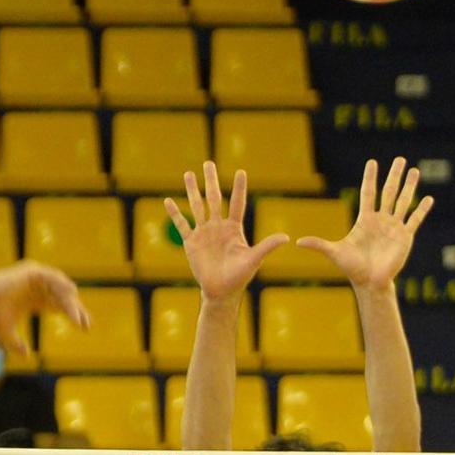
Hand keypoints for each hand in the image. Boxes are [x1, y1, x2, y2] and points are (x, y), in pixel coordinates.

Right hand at [0, 261, 89, 358]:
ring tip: (78, 316)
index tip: (84, 328)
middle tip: (86, 325)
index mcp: (34, 299)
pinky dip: (61, 284)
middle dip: (76, 310)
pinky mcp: (30, 271)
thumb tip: (27, 357)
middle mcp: (37, 287)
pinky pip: (52, 276)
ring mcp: (34, 278)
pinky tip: (71, 295)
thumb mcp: (6, 333)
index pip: (59, 306)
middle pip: (63, 297)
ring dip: (70, 301)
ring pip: (59, 288)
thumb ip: (16, 345)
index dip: (72, 315)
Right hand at [165, 162, 287, 302]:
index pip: (236, 203)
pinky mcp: (191, 243)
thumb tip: (286, 237)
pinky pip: (181, 225)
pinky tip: (168, 200)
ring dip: (191, 190)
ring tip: (188, 173)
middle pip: (213, 199)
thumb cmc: (240, 277)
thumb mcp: (253, 260)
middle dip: (211, 181)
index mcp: (234, 228)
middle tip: (208, 163)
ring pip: (196, 206)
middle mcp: (218, 227)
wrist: (221, 292)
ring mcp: (204, 233)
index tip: (241, 172)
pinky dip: (175, 214)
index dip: (239, 188)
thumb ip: (267, 246)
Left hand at [297, 157, 433, 291]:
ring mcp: (394, 227)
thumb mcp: (335, 253)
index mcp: (365, 219)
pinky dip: (422, 210)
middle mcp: (381, 220)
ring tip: (415, 171)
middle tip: (400, 159)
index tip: (373, 162)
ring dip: (410, 186)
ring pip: (404, 201)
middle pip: (389, 192)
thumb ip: (319, 244)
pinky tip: (429, 199)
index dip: (370, 178)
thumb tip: (298, 242)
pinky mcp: (405, 237)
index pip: (368, 193)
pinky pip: (415, 220)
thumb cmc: (353, 268)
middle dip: (394, 175)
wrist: (370, 283)